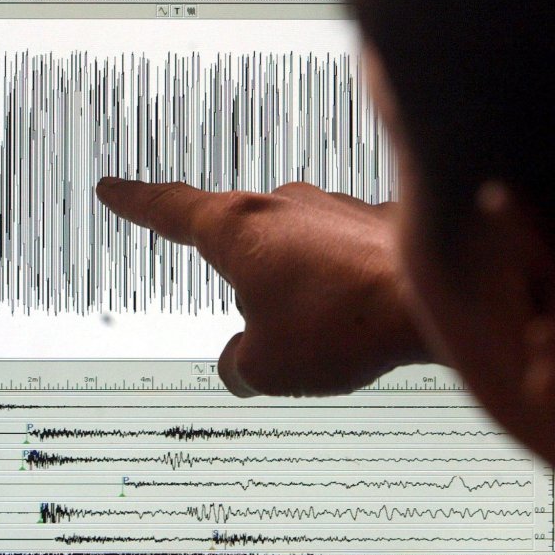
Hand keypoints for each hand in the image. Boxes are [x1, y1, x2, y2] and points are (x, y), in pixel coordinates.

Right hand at [96, 178, 430, 397]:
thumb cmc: (345, 320)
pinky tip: (357, 314)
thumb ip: (239, 365)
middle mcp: (281, 205)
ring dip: (295, 287)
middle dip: (242, 280)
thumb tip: (237, 366)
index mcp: (236, 229)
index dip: (135, 202)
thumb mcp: (268, 364)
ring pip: (292, 249)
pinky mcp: (373, 224)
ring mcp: (331, 210)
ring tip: (322, 332)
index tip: (114, 188)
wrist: (439, 298)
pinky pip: (339, 255)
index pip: (170, 209)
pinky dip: (339, 285)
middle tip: (257, 322)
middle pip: (239, 238)